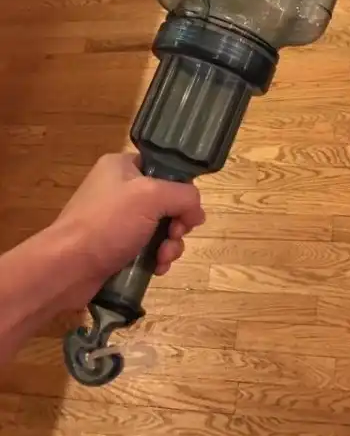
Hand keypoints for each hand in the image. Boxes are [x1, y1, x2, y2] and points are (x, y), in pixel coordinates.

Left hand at [56, 153, 203, 291]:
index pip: (165, 169)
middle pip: (167, 201)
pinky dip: (157, 258)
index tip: (188, 210)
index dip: (182, 189)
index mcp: (123, 166)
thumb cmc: (108, 222)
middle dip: (178, 223)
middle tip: (176, 234)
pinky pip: (148, 249)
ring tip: (164, 258)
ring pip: (161, 228)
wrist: (66, 267)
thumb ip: (184, 196)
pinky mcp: (116, 247)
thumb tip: (197, 213)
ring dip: (170, 244)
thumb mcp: (152, 197)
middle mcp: (120, 189)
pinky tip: (157, 269)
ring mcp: (117, 220)